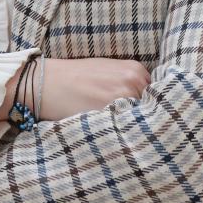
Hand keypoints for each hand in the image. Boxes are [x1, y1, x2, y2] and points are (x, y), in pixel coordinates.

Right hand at [0, 57, 150, 122]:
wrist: (47, 83)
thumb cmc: (76, 76)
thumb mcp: (108, 69)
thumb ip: (130, 82)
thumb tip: (147, 101)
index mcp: (134, 70)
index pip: (155, 94)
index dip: (149, 106)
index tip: (145, 115)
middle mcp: (133, 81)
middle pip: (151, 107)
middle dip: (144, 117)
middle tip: (136, 126)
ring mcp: (122, 98)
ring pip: (140, 119)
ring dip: (134, 126)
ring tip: (122, 130)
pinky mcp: (109, 113)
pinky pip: (125, 128)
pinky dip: (122, 131)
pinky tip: (114, 132)